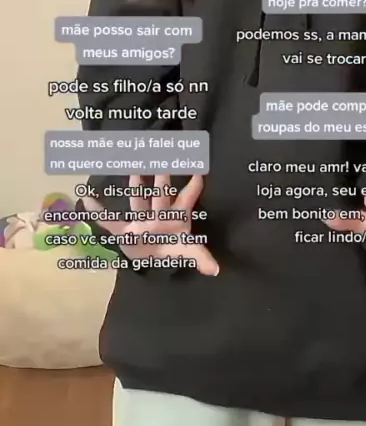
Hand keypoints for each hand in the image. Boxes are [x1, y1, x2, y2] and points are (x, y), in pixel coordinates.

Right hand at [83, 174, 218, 275]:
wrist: (151, 261)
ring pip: (139, 199)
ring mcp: (141, 219)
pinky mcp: (126, 230)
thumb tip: (216, 270)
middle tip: (163, 155)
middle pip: (161, 192)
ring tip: (134, 167)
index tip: (198, 164)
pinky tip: (88, 199)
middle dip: (162, 176)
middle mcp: (159, 213)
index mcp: (176, 216)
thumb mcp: (187, 252)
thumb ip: (200, 257)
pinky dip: (98, 212)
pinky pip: (110, 221)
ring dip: (137, 185)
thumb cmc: (170, 248)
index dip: (194, 182)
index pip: (187, 196)